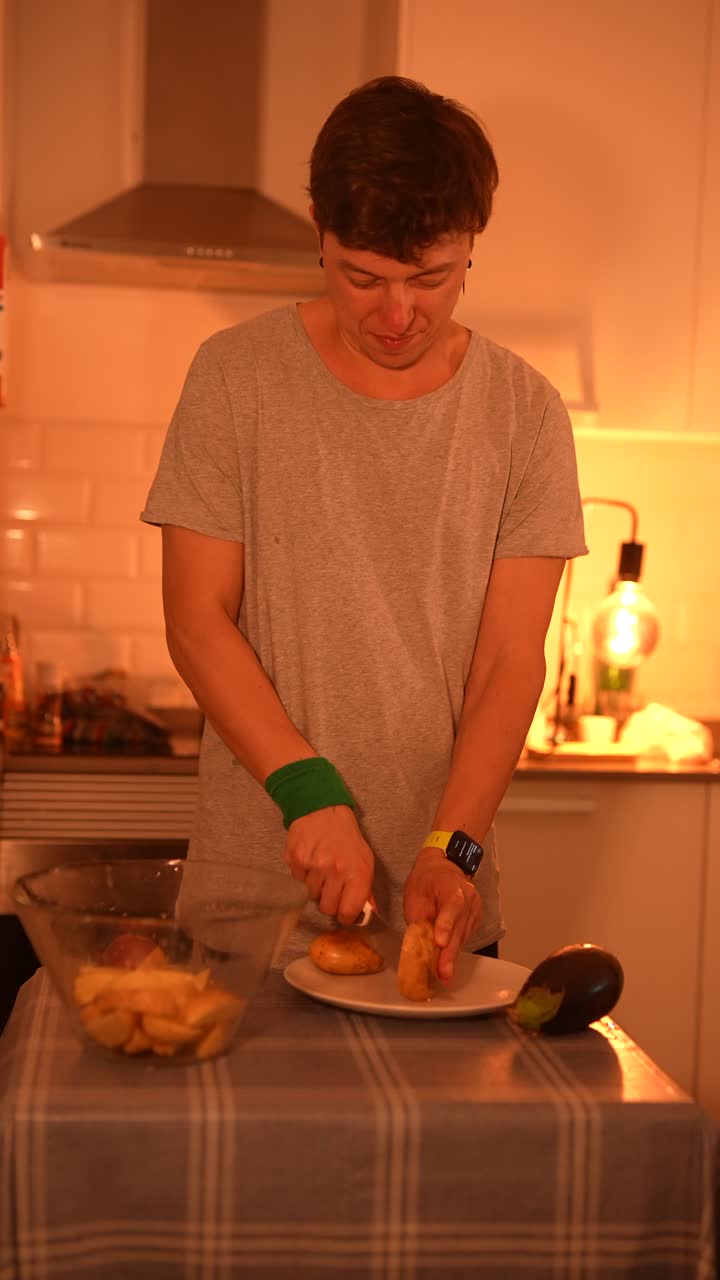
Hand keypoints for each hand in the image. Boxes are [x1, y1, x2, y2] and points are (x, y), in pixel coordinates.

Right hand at [283, 805, 373, 924]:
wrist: (323, 810)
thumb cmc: (347, 838)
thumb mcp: (364, 861)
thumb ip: (366, 889)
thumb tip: (370, 914)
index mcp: (357, 873)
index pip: (348, 912)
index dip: (345, 916)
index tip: (344, 912)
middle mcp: (335, 871)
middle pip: (327, 908)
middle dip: (329, 902)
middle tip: (331, 888)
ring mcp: (314, 866)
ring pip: (311, 896)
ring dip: (316, 888)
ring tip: (321, 870)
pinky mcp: (296, 860)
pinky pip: (298, 882)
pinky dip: (303, 877)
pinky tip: (310, 862)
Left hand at [403, 849, 482, 983]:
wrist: (441, 868)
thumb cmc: (425, 881)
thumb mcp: (414, 895)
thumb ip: (419, 919)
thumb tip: (420, 946)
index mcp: (451, 885)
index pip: (452, 905)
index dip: (446, 925)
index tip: (440, 942)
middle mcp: (469, 896)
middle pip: (460, 926)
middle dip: (450, 952)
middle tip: (443, 973)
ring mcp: (475, 907)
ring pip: (464, 935)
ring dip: (453, 955)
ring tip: (444, 975)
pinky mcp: (476, 917)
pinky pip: (465, 936)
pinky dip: (456, 948)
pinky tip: (448, 962)